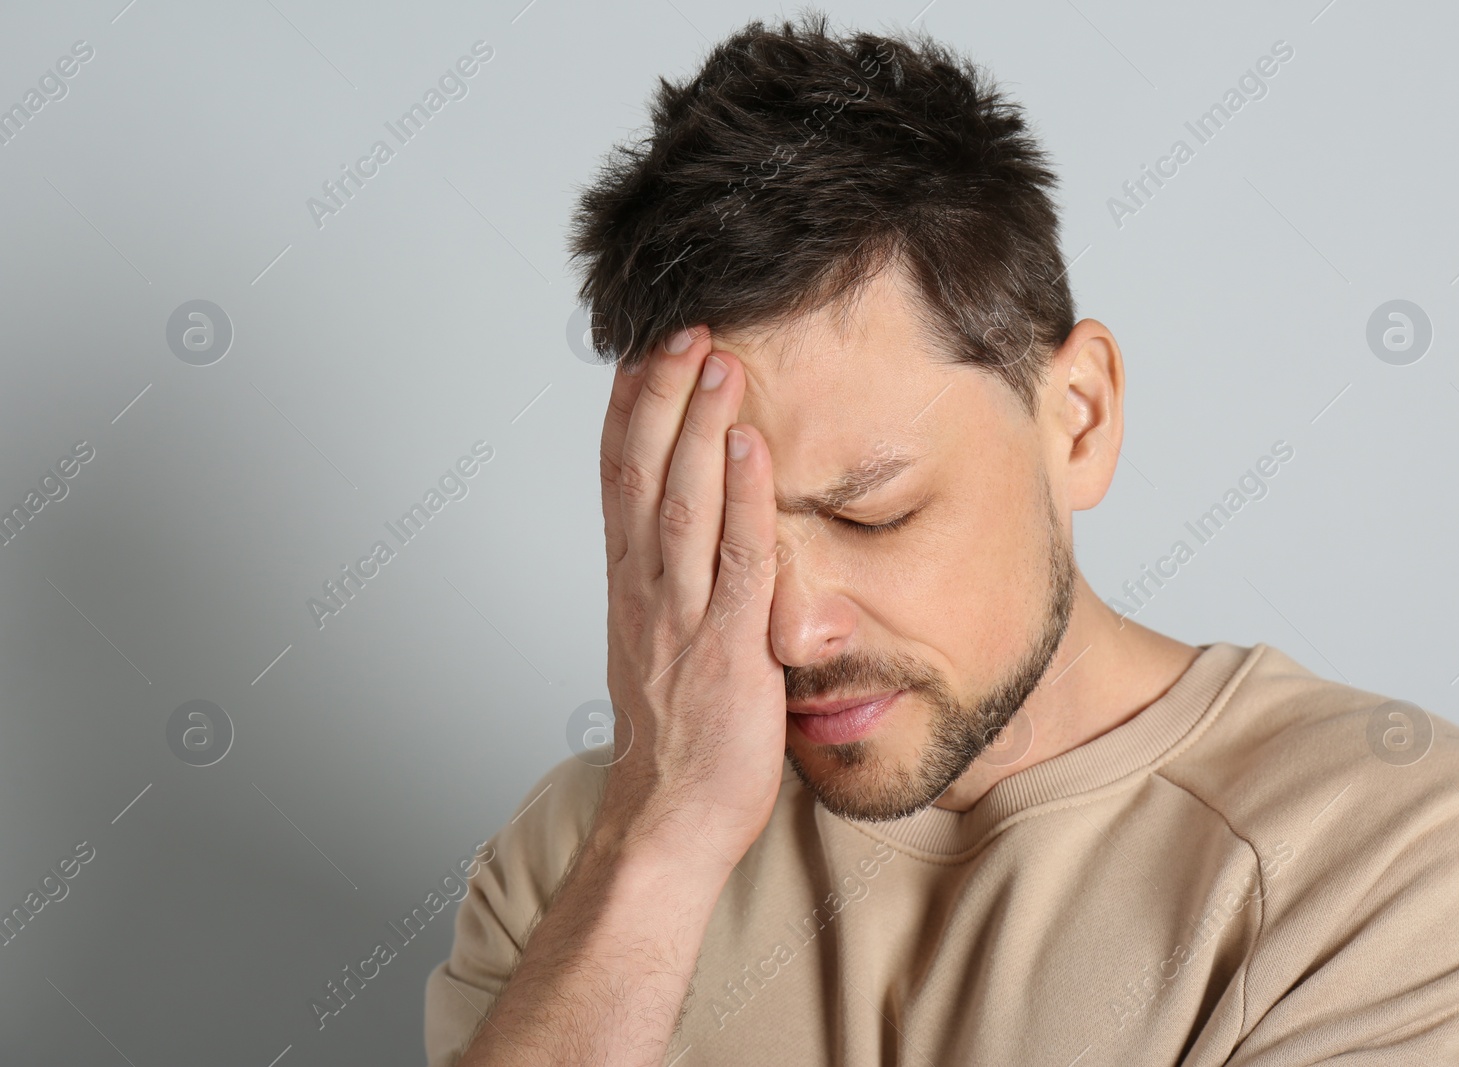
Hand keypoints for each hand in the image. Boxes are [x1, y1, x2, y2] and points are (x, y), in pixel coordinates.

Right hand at [595, 326, 784, 876]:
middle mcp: (645, 587)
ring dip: (698, 425)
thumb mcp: (661, 642)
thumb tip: (696, 533)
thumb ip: (674, 583)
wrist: (670, 819)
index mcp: (630, 583)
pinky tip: (753, 447)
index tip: (647, 349)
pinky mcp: (728, 646)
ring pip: (680, 501)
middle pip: (640, 470)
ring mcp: (682, 615)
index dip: (632, 408)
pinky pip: (737, 560)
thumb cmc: (677, 737)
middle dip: (662, 394)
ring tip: (717, 358)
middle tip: (684, 326)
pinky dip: (744, 499)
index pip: (617, 475)